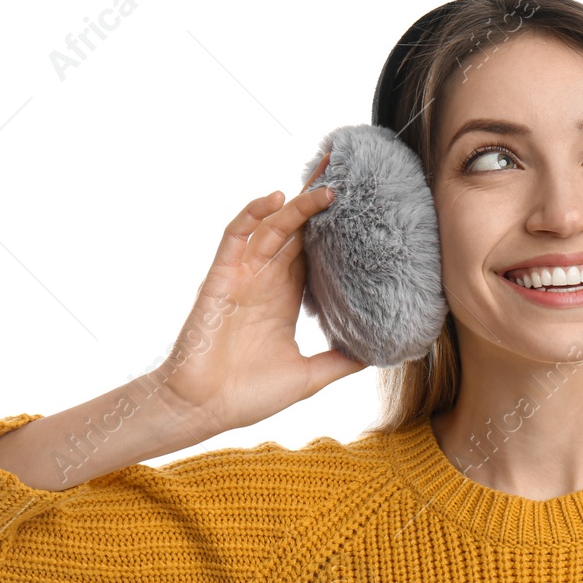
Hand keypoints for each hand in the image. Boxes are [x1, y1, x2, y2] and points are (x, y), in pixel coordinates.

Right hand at [154, 152, 367, 437]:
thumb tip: (380, 355)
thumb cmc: (247, 395)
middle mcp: (266, 281)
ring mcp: (243, 277)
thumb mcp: (309, 377)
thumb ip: (341, 361)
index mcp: (286, 299)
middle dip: (318, 202)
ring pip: (273, 228)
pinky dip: (253, 213)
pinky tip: (276, 198)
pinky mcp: (221, 277)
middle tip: (345, 172)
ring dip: (297, 205)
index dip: (332, 228)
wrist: (203, 409)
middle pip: (296, 230)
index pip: (314, 252)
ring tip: (326, 183)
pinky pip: (237, 236)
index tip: (359, 207)